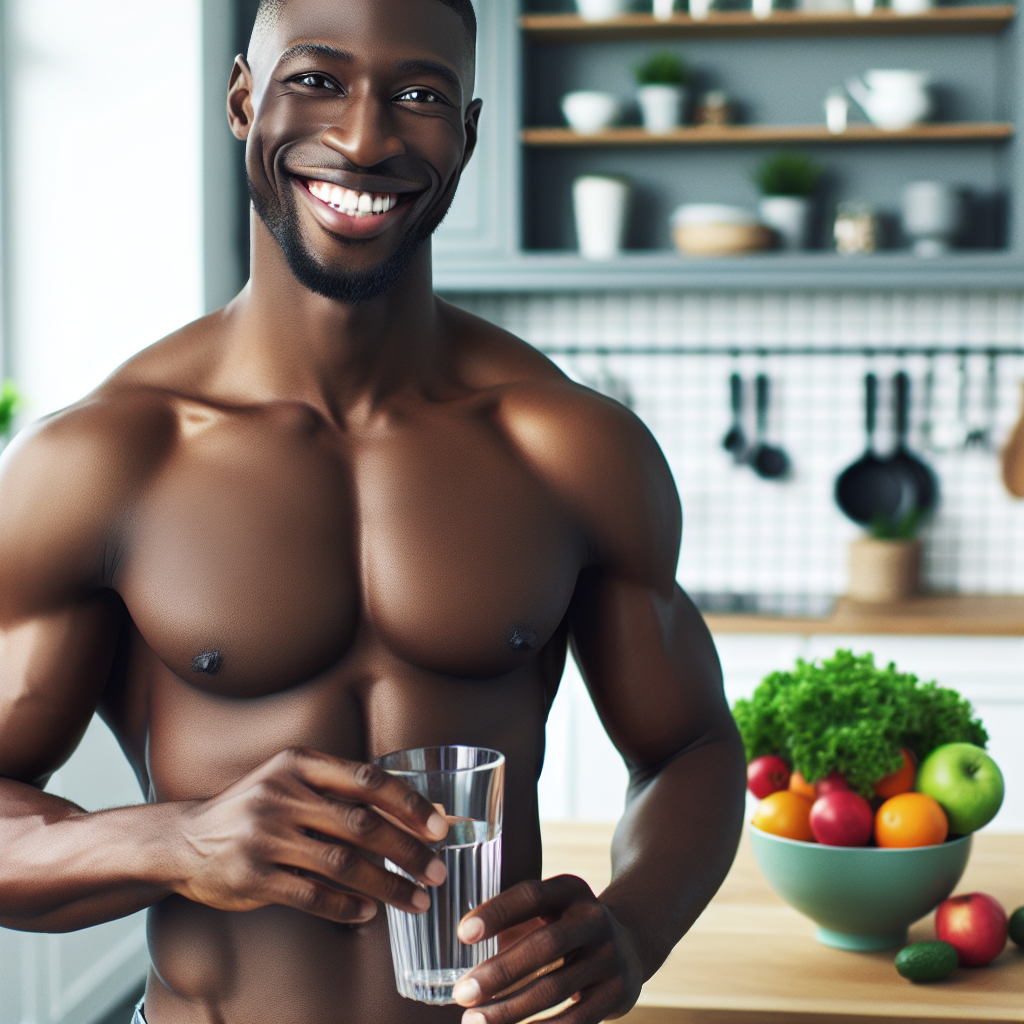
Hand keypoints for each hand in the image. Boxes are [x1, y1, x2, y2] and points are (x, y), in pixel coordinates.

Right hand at [172, 746, 448, 923]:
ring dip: (386, 885)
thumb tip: (417, 810)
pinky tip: (368, 913)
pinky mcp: (252, 876)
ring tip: (415, 899)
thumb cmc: (254, 808)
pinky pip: (311, 895)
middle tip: (437, 871)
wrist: (182, 839)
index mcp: (299, 763)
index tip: (440, 826)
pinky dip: (345, 907)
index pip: (367, 779)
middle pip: (361, 824)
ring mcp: (265, 836)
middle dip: (408, 851)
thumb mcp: (292, 780)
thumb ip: (344, 790)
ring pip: (342, 864)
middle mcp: (282, 794)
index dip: (408, 803)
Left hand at [452, 875, 643, 1023]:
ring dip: (510, 1010)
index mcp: (571, 890)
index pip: (531, 896)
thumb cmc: (567, 927)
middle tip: (461, 993)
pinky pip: (575, 1021)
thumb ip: (514, 922)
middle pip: (545, 944)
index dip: (497, 912)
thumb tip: (454, 951)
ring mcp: (610, 956)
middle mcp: (594, 918)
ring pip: (555, 988)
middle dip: (500, 972)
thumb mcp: (550, 910)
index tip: (462, 934)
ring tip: (473, 1022)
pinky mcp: (619, 993)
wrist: (631, 944)